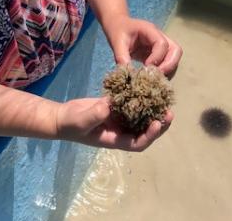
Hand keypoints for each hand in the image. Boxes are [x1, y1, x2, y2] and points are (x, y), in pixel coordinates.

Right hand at [55, 96, 172, 150]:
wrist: (63, 117)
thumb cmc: (71, 124)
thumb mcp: (81, 121)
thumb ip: (95, 115)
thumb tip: (109, 105)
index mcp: (115, 140)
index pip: (137, 142)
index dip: (149, 135)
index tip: (157, 123)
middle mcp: (120, 131)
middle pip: (144, 131)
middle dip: (158, 125)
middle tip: (169, 113)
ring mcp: (118, 119)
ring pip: (140, 117)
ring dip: (152, 111)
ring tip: (164, 101)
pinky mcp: (114, 107)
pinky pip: (130, 104)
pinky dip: (139, 99)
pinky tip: (146, 88)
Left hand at [109, 15, 182, 77]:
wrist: (117, 26)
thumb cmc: (118, 31)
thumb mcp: (116, 42)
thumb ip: (121, 57)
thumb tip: (128, 73)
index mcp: (149, 30)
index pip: (161, 43)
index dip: (156, 57)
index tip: (145, 67)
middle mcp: (159, 36)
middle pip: (175, 49)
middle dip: (169, 65)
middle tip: (157, 76)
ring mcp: (160, 45)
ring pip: (174, 57)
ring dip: (167, 69)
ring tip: (154, 78)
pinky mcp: (158, 53)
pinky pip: (167, 62)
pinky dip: (163, 70)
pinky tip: (151, 77)